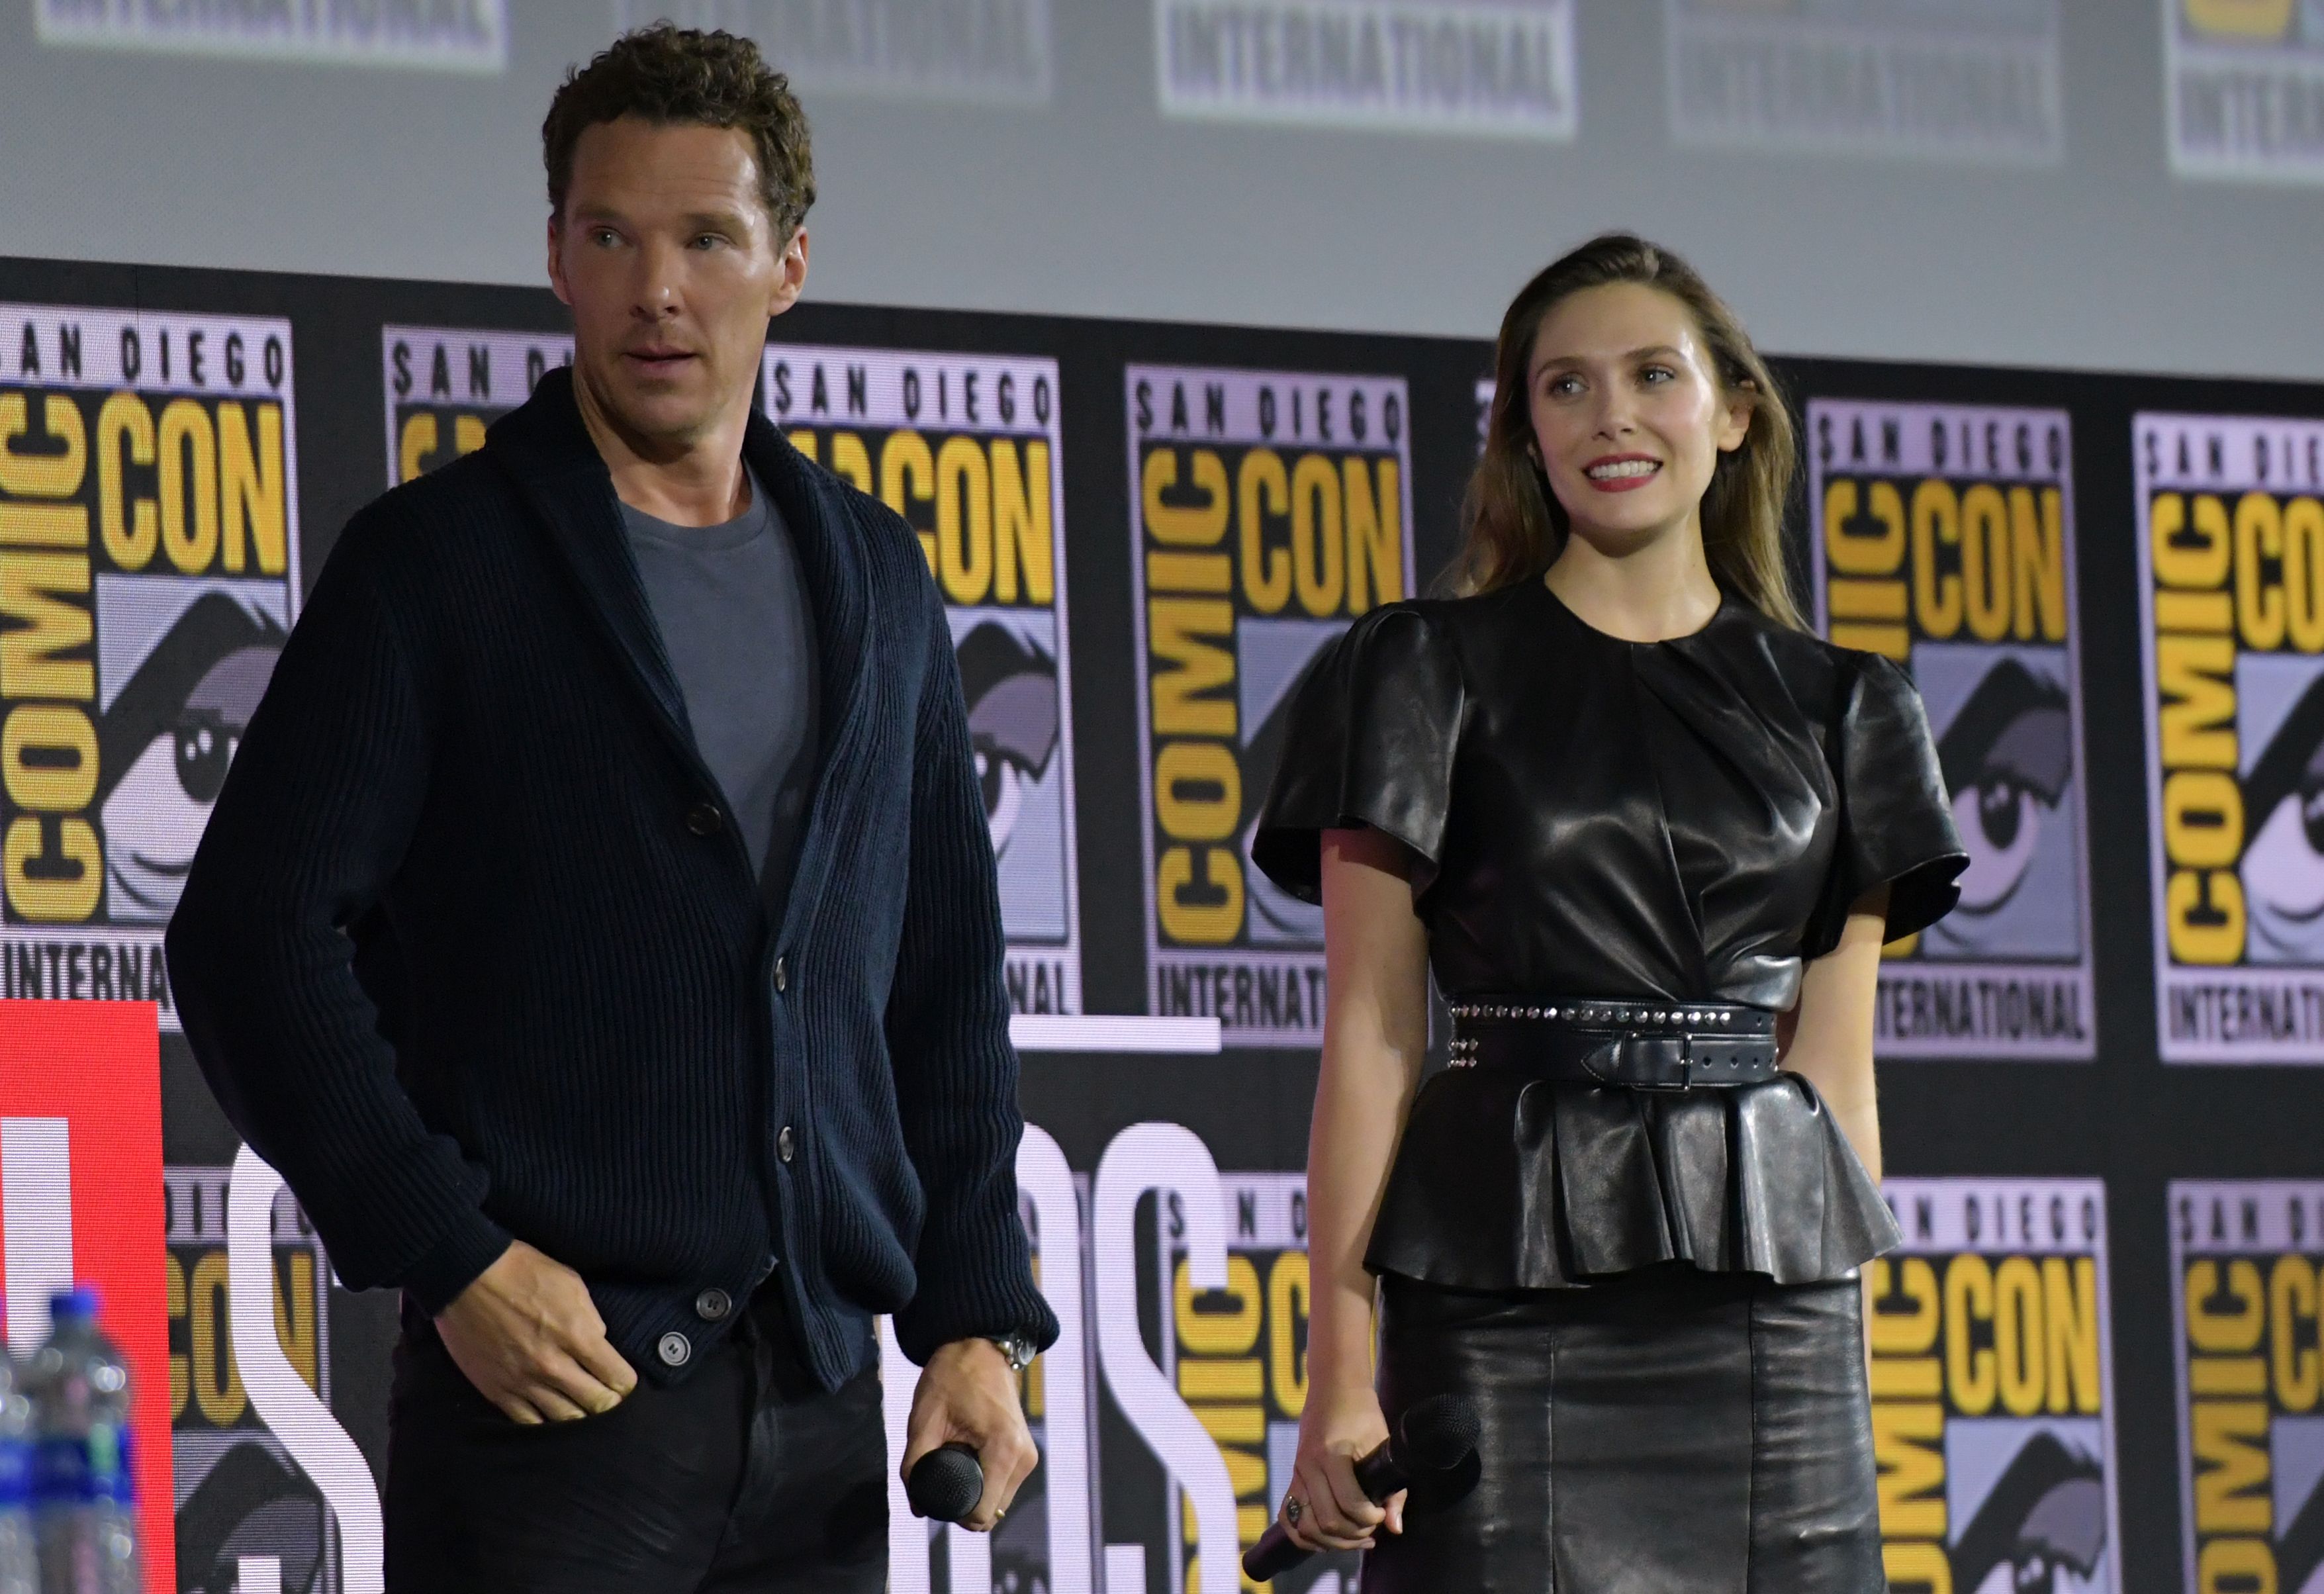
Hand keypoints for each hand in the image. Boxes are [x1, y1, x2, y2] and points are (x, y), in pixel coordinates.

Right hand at [434, 1240, 637, 1424]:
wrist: (465, 1276)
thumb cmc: (522, 1271)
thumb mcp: (571, 1283)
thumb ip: (590, 1318)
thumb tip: (599, 1344)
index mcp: (576, 1334)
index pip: (617, 1377)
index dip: (626, 1383)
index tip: (626, 1383)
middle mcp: (552, 1364)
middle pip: (596, 1403)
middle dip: (610, 1404)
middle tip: (611, 1402)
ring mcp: (523, 1381)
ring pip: (565, 1419)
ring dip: (581, 1417)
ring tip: (585, 1412)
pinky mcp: (497, 1391)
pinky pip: (528, 1422)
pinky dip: (545, 1424)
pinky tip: (553, 1418)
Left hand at [902, 1338, 1037, 1530]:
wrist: (980, 1346)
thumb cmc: (951, 1377)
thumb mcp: (924, 1420)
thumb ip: (914, 1466)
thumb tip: (916, 1508)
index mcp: (1003, 1451)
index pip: (982, 1514)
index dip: (954, 1513)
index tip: (935, 1494)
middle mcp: (1023, 1459)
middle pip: (992, 1512)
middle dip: (963, 1504)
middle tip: (939, 1477)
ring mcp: (1028, 1456)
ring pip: (999, 1501)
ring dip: (976, 1493)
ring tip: (954, 1461)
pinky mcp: (1025, 1452)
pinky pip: (1004, 1484)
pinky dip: (985, 1482)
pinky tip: (968, 1459)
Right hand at [1282, 1378, 1402, 1552]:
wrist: (1333, 1386)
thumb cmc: (1361, 1411)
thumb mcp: (1382, 1443)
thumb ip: (1393, 1489)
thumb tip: (1395, 1528)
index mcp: (1332, 1455)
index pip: (1349, 1504)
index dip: (1370, 1518)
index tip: (1382, 1513)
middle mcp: (1308, 1467)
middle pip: (1327, 1522)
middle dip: (1354, 1535)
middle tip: (1372, 1529)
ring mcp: (1297, 1473)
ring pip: (1305, 1526)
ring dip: (1331, 1542)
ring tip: (1355, 1538)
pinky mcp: (1293, 1477)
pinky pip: (1288, 1518)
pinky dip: (1305, 1536)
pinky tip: (1327, 1539)